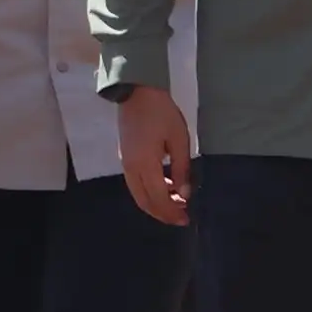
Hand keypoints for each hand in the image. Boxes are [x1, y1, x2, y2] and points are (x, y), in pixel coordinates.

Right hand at [118, 85, 193, 227]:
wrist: (138, 93)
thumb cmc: (162, 113)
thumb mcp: (179, 140)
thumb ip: (182, 169)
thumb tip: (184, 194)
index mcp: (144, 165)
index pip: (158, 198)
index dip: (172, 211)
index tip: (186, 218)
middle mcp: (131, 169)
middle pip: (145, 202)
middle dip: (163, 213)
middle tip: (182, 217)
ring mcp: (125, 164)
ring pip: (138, 195)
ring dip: (156, 204)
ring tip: (176, 204)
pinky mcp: (125, 158)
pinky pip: (136, 184)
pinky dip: (149, 193)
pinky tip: (165, 188)